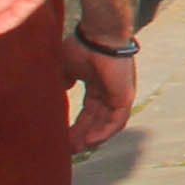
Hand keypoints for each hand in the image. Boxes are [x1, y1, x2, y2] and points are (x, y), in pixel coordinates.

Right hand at [62, 18, 136, 152]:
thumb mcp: (67, 67)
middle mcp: (109, 91)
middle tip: (67, 150)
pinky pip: (117, 121)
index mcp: (97, 85)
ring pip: (107, 124)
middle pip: (96, 121)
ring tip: (76, 149)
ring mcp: (119, 94)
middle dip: (81, 136)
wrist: (98, 34)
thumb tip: (59, 90)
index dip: (76, 126)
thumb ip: (64, 80)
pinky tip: (89, 142)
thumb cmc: (82, 45)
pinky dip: (104, 133)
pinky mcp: (125, 96)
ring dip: (92, 138)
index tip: (62, 139)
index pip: (88, 112)